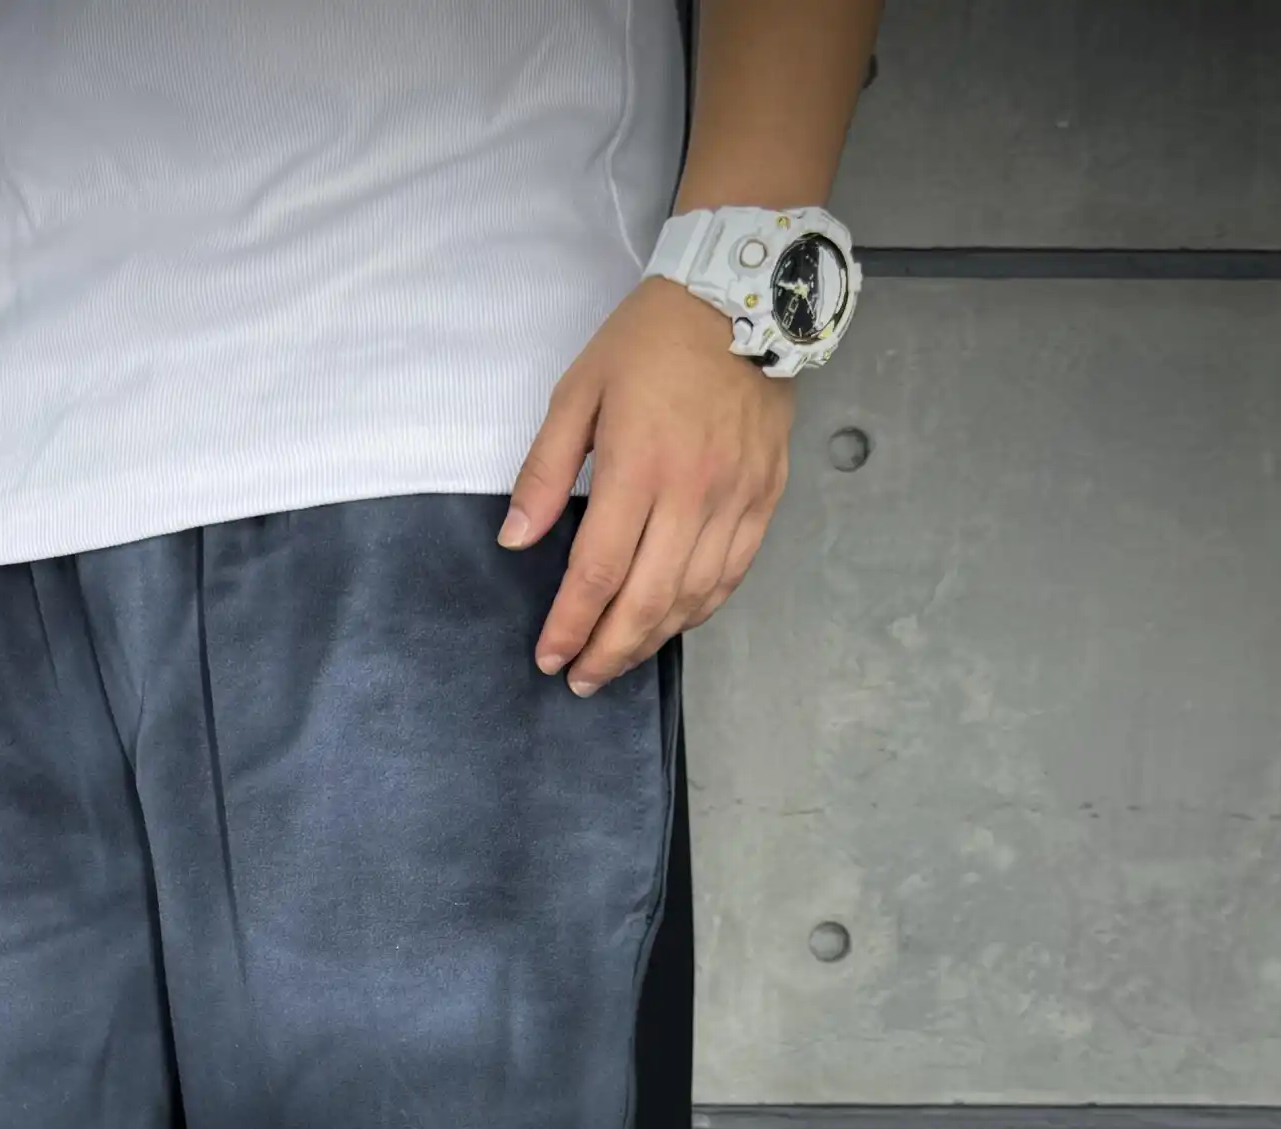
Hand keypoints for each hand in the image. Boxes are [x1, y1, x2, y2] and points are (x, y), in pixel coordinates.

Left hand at [500, 274, 794, 693]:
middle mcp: (692, 492)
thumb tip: (516, 540)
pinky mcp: (765, 497)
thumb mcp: (579, 391)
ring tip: (619, 659)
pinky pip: (732, 574)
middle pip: (646, 600)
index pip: (597, 571)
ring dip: (652, 640)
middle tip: (581, 680)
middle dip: (608, 651)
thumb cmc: (651, 340)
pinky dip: (699, 609)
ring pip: (692, 597)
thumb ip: (544, 471)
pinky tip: (671, 624)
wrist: (743, 296)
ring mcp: (735, 498)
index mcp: (639, 466)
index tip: (549, 656)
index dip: (570, 625)